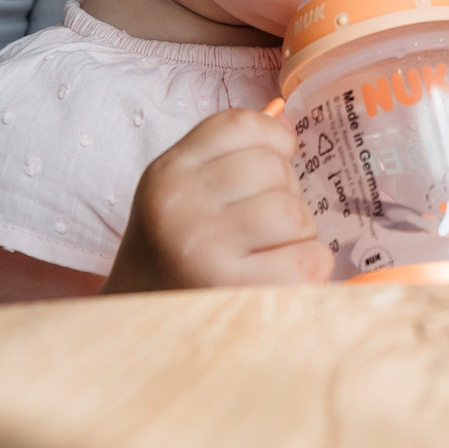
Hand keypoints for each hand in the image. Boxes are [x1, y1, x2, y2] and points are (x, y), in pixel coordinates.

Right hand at [102, 108, 329, 291]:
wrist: (138, 322)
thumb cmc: (174, 251)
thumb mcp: (182, 191)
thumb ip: (229, 154)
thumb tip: (287, 125)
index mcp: (167, 172)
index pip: (239, 125)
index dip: (273, 138)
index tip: (273, 161)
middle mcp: (181, 206)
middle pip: (274, 168)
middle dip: (285, 193)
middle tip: (263, 224)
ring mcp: (205, 250)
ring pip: (295, 213)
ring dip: (299, 232)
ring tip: (270, 250)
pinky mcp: (236, 292)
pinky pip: (309, 258)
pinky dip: (310, 265)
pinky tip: (281, 274)